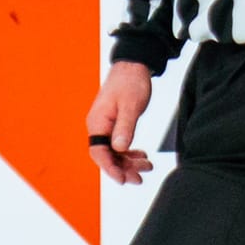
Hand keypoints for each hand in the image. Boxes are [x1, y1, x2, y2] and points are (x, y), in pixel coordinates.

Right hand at [86, 61, 155, 184]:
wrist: (133, 65)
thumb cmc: (130, 82)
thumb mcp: (130, 106)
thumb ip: (125, 128)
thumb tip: (118, 148)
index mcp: (97, 123)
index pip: (99, 152)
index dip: (110, 168)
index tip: (123, 179)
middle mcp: (98, 126)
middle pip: (106, 155)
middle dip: (122, 168)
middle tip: (139, 178)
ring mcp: (105, 125)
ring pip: (114, 151)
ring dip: (129, 161)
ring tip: (147, 166)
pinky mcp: (114, 123)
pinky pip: (118, 143)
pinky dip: (129, 151)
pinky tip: (141, 154)